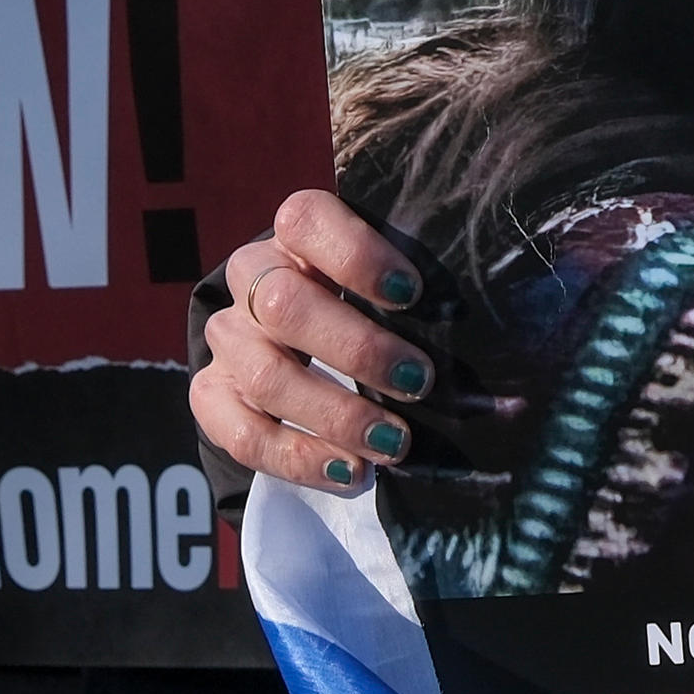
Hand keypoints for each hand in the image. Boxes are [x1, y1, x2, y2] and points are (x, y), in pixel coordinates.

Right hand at [188, 188, 435, 493]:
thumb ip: (413, 293)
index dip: (356, 255)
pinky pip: (243, 434)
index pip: (305, 221)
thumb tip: (481, 337)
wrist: (289, 334)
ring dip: (337, 415)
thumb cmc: (361, 300)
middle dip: (358, 350)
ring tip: (395, 443)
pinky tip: (351, 472)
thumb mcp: (382, 280)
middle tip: (419, 382)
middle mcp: (252, 278)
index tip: (411, 293)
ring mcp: (229, 338)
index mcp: (296, 236)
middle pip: (284, 306)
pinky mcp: (212, 394)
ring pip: (267, 377)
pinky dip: (300, 459)